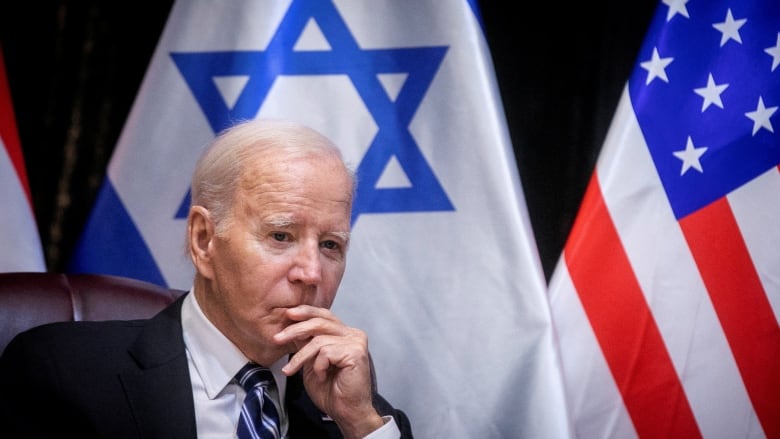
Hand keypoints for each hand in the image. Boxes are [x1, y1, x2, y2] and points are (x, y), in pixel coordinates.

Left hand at [275, 305, 384, 438]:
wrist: (346, 412)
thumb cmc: (331, 390)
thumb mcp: (312, 362)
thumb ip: (307, 344)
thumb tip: (293, 327)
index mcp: (345, 334)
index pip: (325, 315)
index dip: (306, 312)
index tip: (288, 314)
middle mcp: (353, 334)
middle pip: (320, 322)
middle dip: (295, 329)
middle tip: (277, 339)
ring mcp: (356, 342)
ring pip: (319, 340)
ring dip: (300, 357)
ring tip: (292, 370)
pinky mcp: (355, 353)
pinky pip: (325, 352)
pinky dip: (318, 366)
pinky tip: (321, 377)